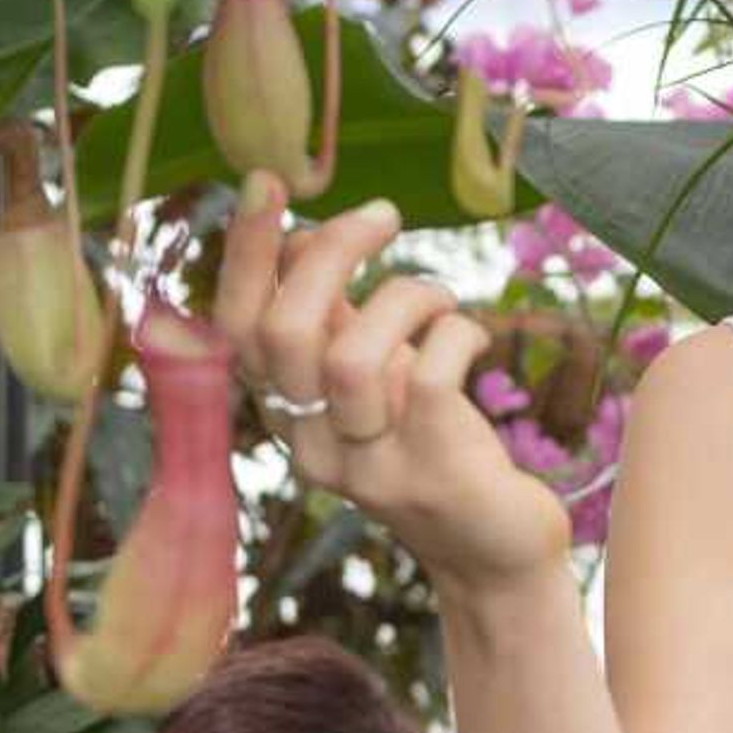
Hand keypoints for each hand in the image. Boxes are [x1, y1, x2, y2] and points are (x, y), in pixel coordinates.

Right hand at [211, 178, 574, 594]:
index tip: (267, 183)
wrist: (494, 550)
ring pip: (352, 360)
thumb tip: (303, 238)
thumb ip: (329, 317)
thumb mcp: (369, 376)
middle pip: (286, 335)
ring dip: (404, 298)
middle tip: (384, 216)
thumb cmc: (431, 441)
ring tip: (438, 299)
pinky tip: (472, 338)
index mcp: (286, 414)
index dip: (245, 254)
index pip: (238, 329)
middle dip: (334, 254)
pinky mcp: (432, 474)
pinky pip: (431, 379)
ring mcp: (369, 467)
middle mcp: (311, 446)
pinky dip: (455, 334)